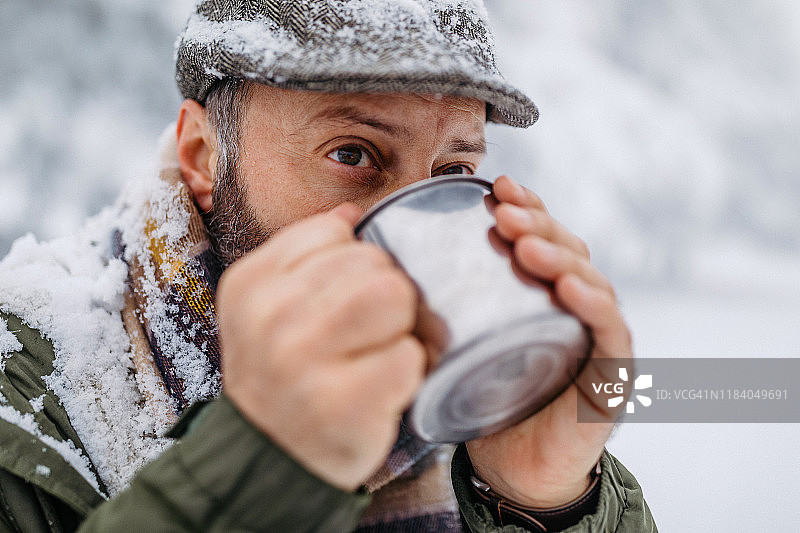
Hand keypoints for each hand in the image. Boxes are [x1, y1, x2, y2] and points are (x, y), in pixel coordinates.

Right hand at [217, 204, 426, 490]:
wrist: (268, 456)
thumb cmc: (283, 373)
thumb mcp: (269, 306)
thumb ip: (306, 255)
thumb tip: (352, 212)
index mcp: (252, 282)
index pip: (335, 230)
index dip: (357, 260)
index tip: (347, 294)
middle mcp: (271, 316)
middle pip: (374, 262)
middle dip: (386, 293)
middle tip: (371, 330)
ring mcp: (303, 360)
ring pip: (395, 297)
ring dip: (401, 327)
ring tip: (380, 350)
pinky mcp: (343, 404)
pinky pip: (409, 356)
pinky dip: (408, 371)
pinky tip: (382, 385)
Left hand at [466, 176, 630, 507]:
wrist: (515, 470)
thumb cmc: (486, 401)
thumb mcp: (461, 343)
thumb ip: (439, 308)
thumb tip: (382, 268)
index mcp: (542, 294)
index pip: (542, 238)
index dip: (527, 206)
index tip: (497, 186)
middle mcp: (574, 307)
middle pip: (567, 250)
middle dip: (537, 224)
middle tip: (505, 212)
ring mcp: (595, 338)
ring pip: (589, 282)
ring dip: (560, 256)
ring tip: (526, 244)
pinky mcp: (609, 375)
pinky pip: (610, 334)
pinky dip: (593, 307)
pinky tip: (567, 288)